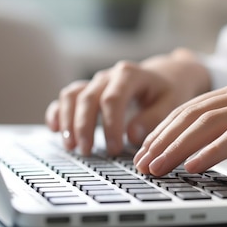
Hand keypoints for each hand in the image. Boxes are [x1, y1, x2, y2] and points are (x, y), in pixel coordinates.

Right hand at [45, 48, 209, 154]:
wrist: (168, 75)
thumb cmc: (170, 91)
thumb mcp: (172, 103)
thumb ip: (153, 119)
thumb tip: (131, 135)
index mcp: (131, 74)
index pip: (113, 98)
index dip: (110, 125)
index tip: (114, 148)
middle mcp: (109, 76)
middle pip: (88, 98)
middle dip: (84, 126)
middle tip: (87, 152)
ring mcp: (96, 82)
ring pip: (72, 95)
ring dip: (67, 120)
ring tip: (71, 146)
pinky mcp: (88, 90)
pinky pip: (67, 97)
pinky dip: (57, 111)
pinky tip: (54, 128)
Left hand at [134, 79, 226, 175]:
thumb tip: (221, 146)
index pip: (193, 107)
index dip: (165, 129)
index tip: (146, 150)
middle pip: (192, 113)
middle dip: (161, 139)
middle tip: (141, 163)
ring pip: (208, 122)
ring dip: (178, 146)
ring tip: (157, 167)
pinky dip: (212, 150)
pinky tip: (195, 166)